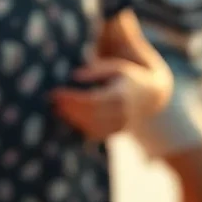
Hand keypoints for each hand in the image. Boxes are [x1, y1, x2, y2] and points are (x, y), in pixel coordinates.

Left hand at [51, 56, 173, 140]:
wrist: (149, 96)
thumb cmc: (127, 77)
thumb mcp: (115, 67)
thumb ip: (95, 70)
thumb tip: (74, 76)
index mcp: (121, 95)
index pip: (92, 100)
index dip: (72, 98)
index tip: (56, 93)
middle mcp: (122, 113)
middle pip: (90, 115)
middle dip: (69, 108)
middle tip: (51, 101)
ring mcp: (120, 126)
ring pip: (92, 127)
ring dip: (72, 119)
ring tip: (56, 109)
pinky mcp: (116, 132)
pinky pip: (96, 133)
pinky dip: (81, 126)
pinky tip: (67, 118)